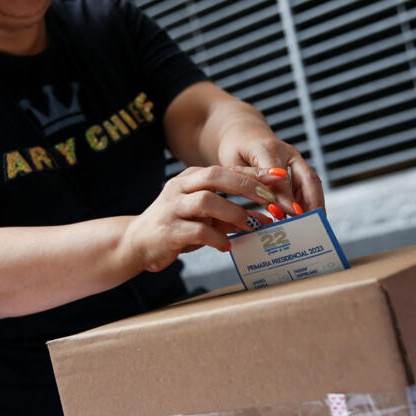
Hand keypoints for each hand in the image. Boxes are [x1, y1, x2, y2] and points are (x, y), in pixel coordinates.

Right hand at [123, 166, 280, 272]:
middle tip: (269, 199)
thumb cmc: (176, 228)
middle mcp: (180, 188)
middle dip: (246, 186)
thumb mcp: (205, 219)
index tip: (279, 178)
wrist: (136, 244)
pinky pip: (196, 231)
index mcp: (190, 179)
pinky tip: (227, 246)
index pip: (226, 169)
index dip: (253, 173)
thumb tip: (264, 219)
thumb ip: (231, 217)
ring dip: (233, 213)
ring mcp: (172, 208)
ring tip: (250, 226)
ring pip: (206, 201)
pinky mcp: (167, 231)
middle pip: (216, 176)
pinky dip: (216, 238)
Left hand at [217, 126, 324, 219]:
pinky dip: (309, 200)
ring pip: (312, 181)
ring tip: (314, 224)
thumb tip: (274, 207)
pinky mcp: (298, 164)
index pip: (281, 177)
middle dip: (314, 203)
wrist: (242, 133)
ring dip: (315, 203)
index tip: (294, 215)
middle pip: (308, 178)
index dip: (288, 197)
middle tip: (314, 224)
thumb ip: (253, 184)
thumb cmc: (235, 149)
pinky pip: (309, 183)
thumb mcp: (235, 167)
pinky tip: (306, 216)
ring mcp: (295, 157)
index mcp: (266, 149)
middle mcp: (286, 151)